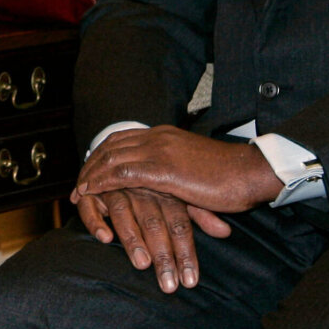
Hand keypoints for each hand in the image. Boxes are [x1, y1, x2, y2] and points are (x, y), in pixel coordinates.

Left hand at [75, 124, 282, 213]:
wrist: (251, 172)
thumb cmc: (230, 176)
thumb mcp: (194, 168)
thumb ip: (175, 172)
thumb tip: (168, 185)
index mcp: (165, 135)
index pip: (122, 140)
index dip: (101, 156)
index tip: (89, 173)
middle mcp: (158, 137)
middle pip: (110, 146)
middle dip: (90, 166)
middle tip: (77, 186)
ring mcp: (160, 150)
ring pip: (111, 158)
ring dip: (90, 175)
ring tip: (78, 193)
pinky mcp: (164, 169)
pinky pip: (122, 173)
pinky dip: (102, 182)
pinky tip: (91, 193)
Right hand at [75, 187, 229, 291]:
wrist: (129, 150)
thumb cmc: (160, 181)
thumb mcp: (183, 194)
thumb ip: (201, 213)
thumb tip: (225, 231)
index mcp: (167, 190)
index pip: (179, 223)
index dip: (185, 252)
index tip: (190, 281)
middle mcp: (142, 188)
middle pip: (154, 222)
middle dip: (163, 255)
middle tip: (168, 285)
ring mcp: (117, 187)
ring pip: (124, 213)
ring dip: (133, 240)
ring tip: (142, 265)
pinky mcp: (94, 189)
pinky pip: (90, 206)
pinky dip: (96, 220)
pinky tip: (105, 238)